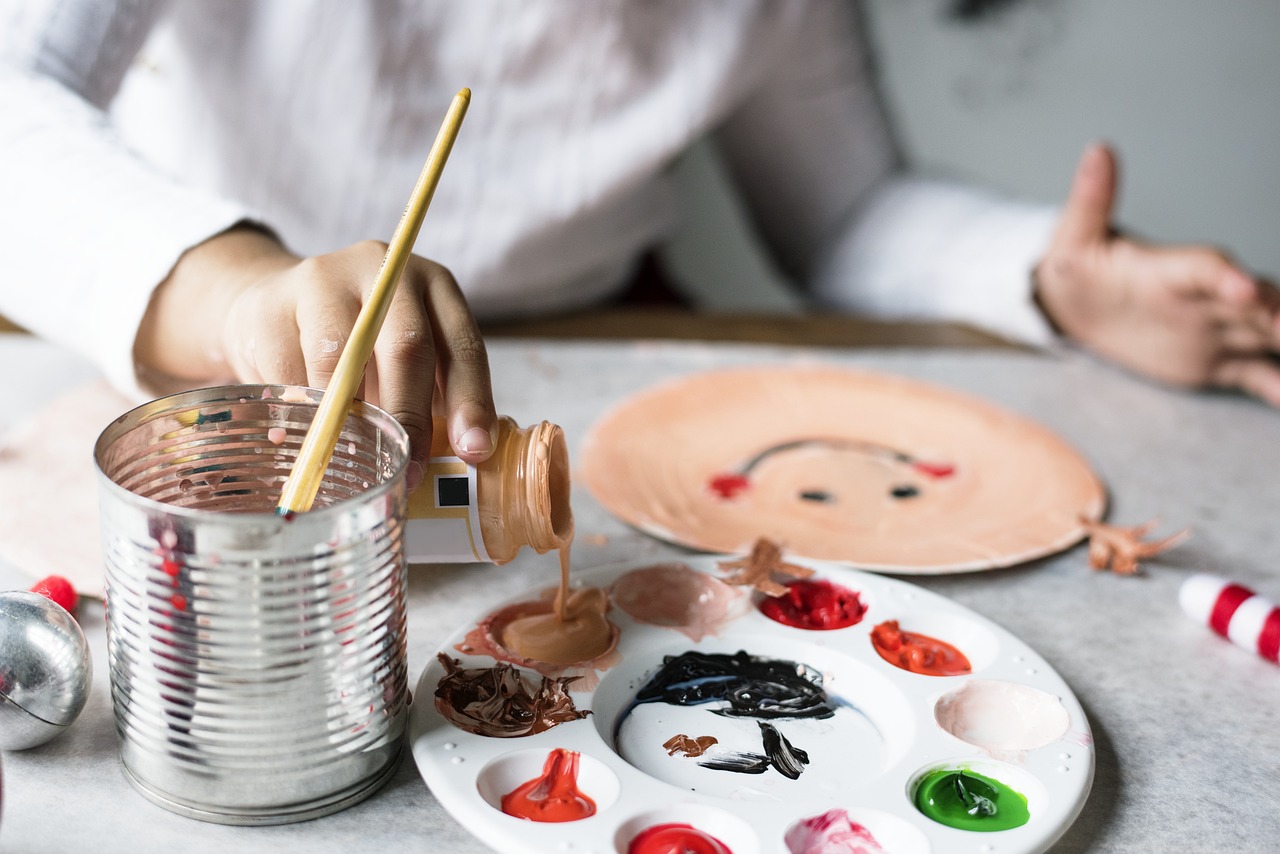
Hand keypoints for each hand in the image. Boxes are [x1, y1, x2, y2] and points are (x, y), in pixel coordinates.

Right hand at [135, 226, 497, 481]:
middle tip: (408, 470)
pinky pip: (288, 373)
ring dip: (348, 420)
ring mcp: (324, 281)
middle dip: (409, 418)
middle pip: (406, 347)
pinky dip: (299, 415)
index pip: (462, 346)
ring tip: (351, 459)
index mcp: (433, 286)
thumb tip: (453, 462)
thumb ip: (431, 399)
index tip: (473, 451)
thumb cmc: (358, 346)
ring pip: (340, 361)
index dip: (470, 402)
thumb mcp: (404, 360)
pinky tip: (301, 439)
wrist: (273, 305)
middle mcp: (384, 272)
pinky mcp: (271, 305)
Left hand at [1034, 143, 1279, 404]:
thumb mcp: (1072, 240)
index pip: (1206, 268)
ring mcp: (1216, 329)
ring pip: (1268, 336)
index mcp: (1171, 269)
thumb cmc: (1076, 267)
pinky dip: (1278, 388)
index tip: (1243, 289)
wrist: (1077, 303)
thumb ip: (1090, 202)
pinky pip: (1256, 375)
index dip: (1227, 276)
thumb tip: (1096, 150)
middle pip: (1257, 302)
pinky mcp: (1215, 361)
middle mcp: (1207, 297)